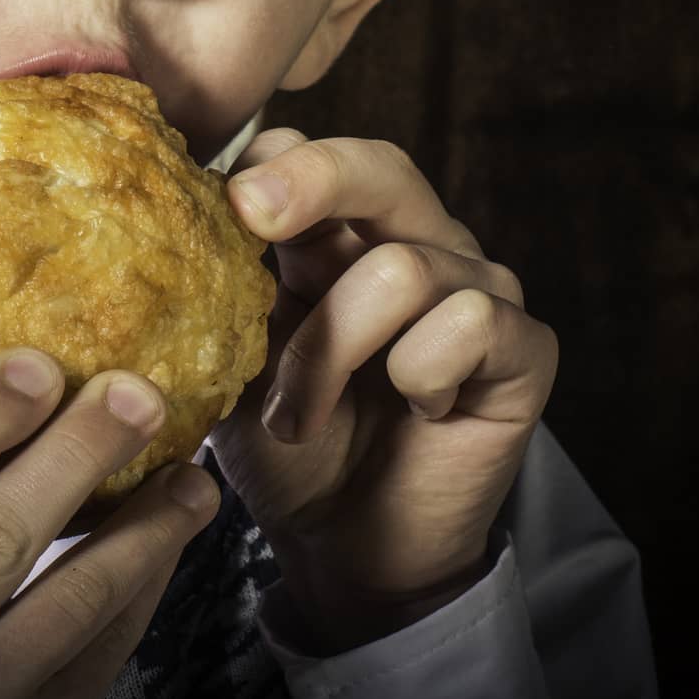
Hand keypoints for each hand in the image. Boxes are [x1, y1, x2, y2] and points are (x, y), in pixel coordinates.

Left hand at [211, 132, 558, 649]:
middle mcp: (410, 239)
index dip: (264, 166)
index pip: (307, 151)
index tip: (217, 202)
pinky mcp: (523, 348)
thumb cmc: (285, 444)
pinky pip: (472, 322)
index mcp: (334, 230)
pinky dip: (420, 371)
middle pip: (378, 165)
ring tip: (296, 418)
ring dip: (332, 351)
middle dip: (312, 181)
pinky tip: (413, 409)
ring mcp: (473, 288)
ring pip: (404, 267)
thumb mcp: (234, 359)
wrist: (343, 546)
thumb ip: (223, 287)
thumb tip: (175, 221)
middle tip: (253, 215)